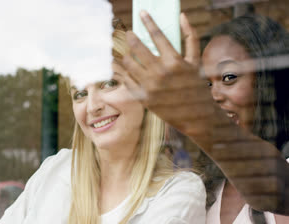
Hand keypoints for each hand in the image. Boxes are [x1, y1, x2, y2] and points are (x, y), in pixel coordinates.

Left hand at [122, 11, 215, 142]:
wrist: (195, 116)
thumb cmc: (196, 85)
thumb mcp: (196, 61)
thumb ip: (190, 37)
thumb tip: (182, 15)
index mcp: (174, 61)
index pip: (157, 35)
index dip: (148, 22)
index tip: (142, 13)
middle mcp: (160, 73)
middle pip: (138, 48)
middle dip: (131, 37)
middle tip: (129, 33)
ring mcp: (150, 86)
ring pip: (128, 63)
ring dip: (125, 54)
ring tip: (125, 51)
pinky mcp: (143, 97)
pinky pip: (127, 80)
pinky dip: (123, 71)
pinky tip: (121, 66)